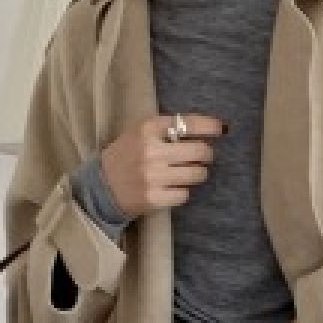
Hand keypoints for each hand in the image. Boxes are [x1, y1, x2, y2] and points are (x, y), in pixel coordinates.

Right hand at [100, 112, 227, 219]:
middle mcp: (152, 150)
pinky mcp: (155, 198)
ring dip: (197, 174)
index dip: (210, 126)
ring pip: (197, 174)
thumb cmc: (126, 155)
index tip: (222, 128)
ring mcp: (153, 176)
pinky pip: (185, 194)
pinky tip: (172, 187)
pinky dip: (182, 191)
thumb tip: (206, 130)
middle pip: (200, 152)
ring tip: (186, 172)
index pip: (188, 123)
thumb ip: (167, 129)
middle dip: (206, 154)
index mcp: (148, 128)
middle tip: (203, 157)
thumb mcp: (140, 133)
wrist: (101, 186)